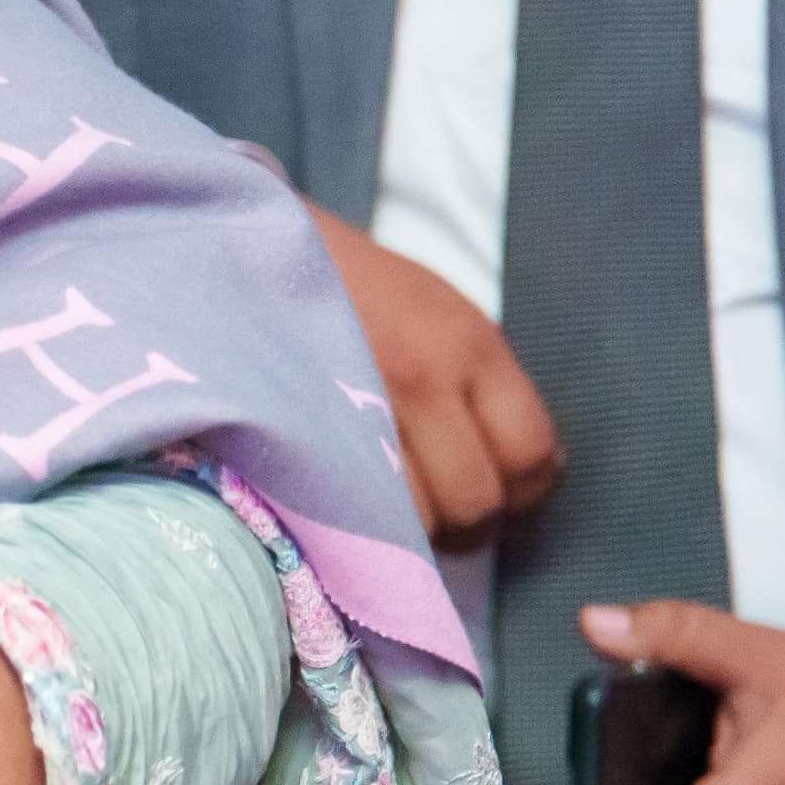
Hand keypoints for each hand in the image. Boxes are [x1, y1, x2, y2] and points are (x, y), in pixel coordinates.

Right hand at [304, 203, 556, 538]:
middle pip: (477, 499)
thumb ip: (481, 385)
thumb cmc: (352, 286)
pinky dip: (362, 526)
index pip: (532, 453)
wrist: (252, 249)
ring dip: (412, 536)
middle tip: (446, 520)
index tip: (503, 497)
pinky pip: (355, 511)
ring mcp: (360, 406)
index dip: (524, 493)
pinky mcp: (304, 432)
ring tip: (395, 517)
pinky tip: (355, 509)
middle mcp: (425, 377)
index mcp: (470, 344)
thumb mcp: (439, 313)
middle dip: (468, 527)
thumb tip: (522, 471)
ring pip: (416, 520)